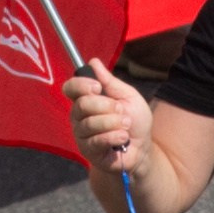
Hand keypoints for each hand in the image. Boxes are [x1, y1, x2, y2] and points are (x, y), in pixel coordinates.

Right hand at [64, 55, 151, 176]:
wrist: (142, 147)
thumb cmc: (135, 120)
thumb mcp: (127, 96)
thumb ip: (110, 81)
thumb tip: (93, 61)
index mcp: (87, 99)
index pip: (71, 88)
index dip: (81, 85)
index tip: (98, 87)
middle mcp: (79, 116)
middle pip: (82, 104)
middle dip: (107, 106)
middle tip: (121, 111)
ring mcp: (82, 134)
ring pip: (90, 123)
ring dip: (114, 122)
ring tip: (126, 125)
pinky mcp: (88, 150)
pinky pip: (96, 140)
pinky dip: (114, 137)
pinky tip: (123, 138)